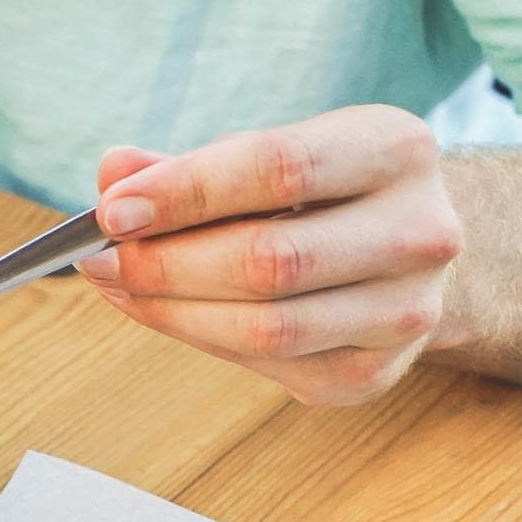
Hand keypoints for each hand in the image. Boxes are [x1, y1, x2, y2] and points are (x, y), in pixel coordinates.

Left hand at [76, 105, 466, 404]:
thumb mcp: (266, 154)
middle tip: (99, 260)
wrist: (403, 249)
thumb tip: (113, 173)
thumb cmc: (320, 192)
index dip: (186, 191)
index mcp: (396, 149)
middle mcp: (422, 231)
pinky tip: (166, 312)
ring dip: (171, 310)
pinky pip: (266, 363)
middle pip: (268, 259)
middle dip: (165, 263)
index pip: (278, 167)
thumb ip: (188, 165)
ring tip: (119, 287)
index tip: (113, 211)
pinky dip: (200, 337)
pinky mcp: (374, 372)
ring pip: (265, 325)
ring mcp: (406, 310)